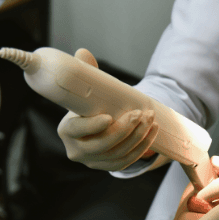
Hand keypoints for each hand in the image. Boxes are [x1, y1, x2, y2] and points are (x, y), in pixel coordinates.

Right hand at [56, 50, 158, 170]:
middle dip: (124, 129)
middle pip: (102, 145)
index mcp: (66, 131)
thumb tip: (82, 53)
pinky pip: (126, 161)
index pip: (77, 130)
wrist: (93, 126)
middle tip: (139, 113)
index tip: (109, 117)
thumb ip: (84, 72)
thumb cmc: (87, 105)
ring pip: (117, 154)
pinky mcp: (107, 167)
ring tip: (150, 119)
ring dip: (137, 137)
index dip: (92, 126)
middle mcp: (77, 151)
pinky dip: (142, 147)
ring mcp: (93, 162)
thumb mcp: (84, 90)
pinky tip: (151, 132)